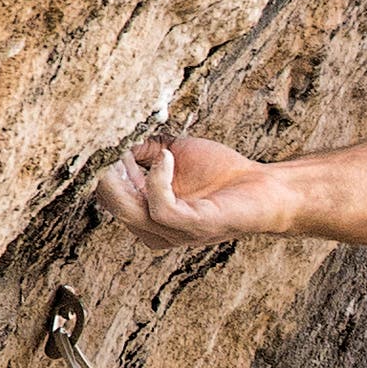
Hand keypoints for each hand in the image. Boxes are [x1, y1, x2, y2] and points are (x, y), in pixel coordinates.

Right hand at [97, 129, 284, 237]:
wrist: (263, 188)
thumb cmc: (221, 173)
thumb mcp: (173, 153)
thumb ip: (144, 148)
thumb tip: (116, 135)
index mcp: (146, 213)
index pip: (107, 193)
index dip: (102, 164)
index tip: (106, 136)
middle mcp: (154, 229)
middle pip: (111, 203)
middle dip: (107, 169)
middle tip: (112, 139)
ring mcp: (173, 232)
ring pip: (128, 210)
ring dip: (127, 174)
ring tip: (135, 149)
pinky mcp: (193, 227)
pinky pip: (161, 209)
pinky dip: (158, 180)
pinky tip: (167, 158)